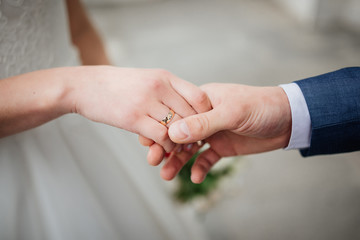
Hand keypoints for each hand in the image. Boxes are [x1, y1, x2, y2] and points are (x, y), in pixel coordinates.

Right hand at [68, 66, 210, 152]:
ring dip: (182, 142)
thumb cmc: (118, 86)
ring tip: (181, 149)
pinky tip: (163, 148)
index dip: (206, 115)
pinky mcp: (133, 118)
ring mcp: (146, 101)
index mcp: (165, 77)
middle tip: (196, 143)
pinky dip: (167, 146)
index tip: (204, 127)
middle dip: (197, 132)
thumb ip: (167, 91)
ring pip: (178, 127)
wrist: (85, 86)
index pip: (199, 96)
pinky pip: (161, 136)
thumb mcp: (146, 80)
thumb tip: (185, 107)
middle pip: (192, 114)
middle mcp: (159, 87)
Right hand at [160, 83, 290, 182]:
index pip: (176, 113)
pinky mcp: (223, 146)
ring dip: (178, 161)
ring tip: (166, 175)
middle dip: (165, 147)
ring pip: (190, 148)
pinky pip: (206, 159)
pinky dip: (199, 168)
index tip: (147, 141)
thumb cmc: (261, 107)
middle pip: (178, 133)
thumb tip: (173, 132)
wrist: (289, 119)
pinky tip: (195, 178)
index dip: (161, 128)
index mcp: (202, 100)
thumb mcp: (232, 113)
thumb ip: (203, 123)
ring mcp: (213, 132)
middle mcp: (204, 116)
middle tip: (153, 161)